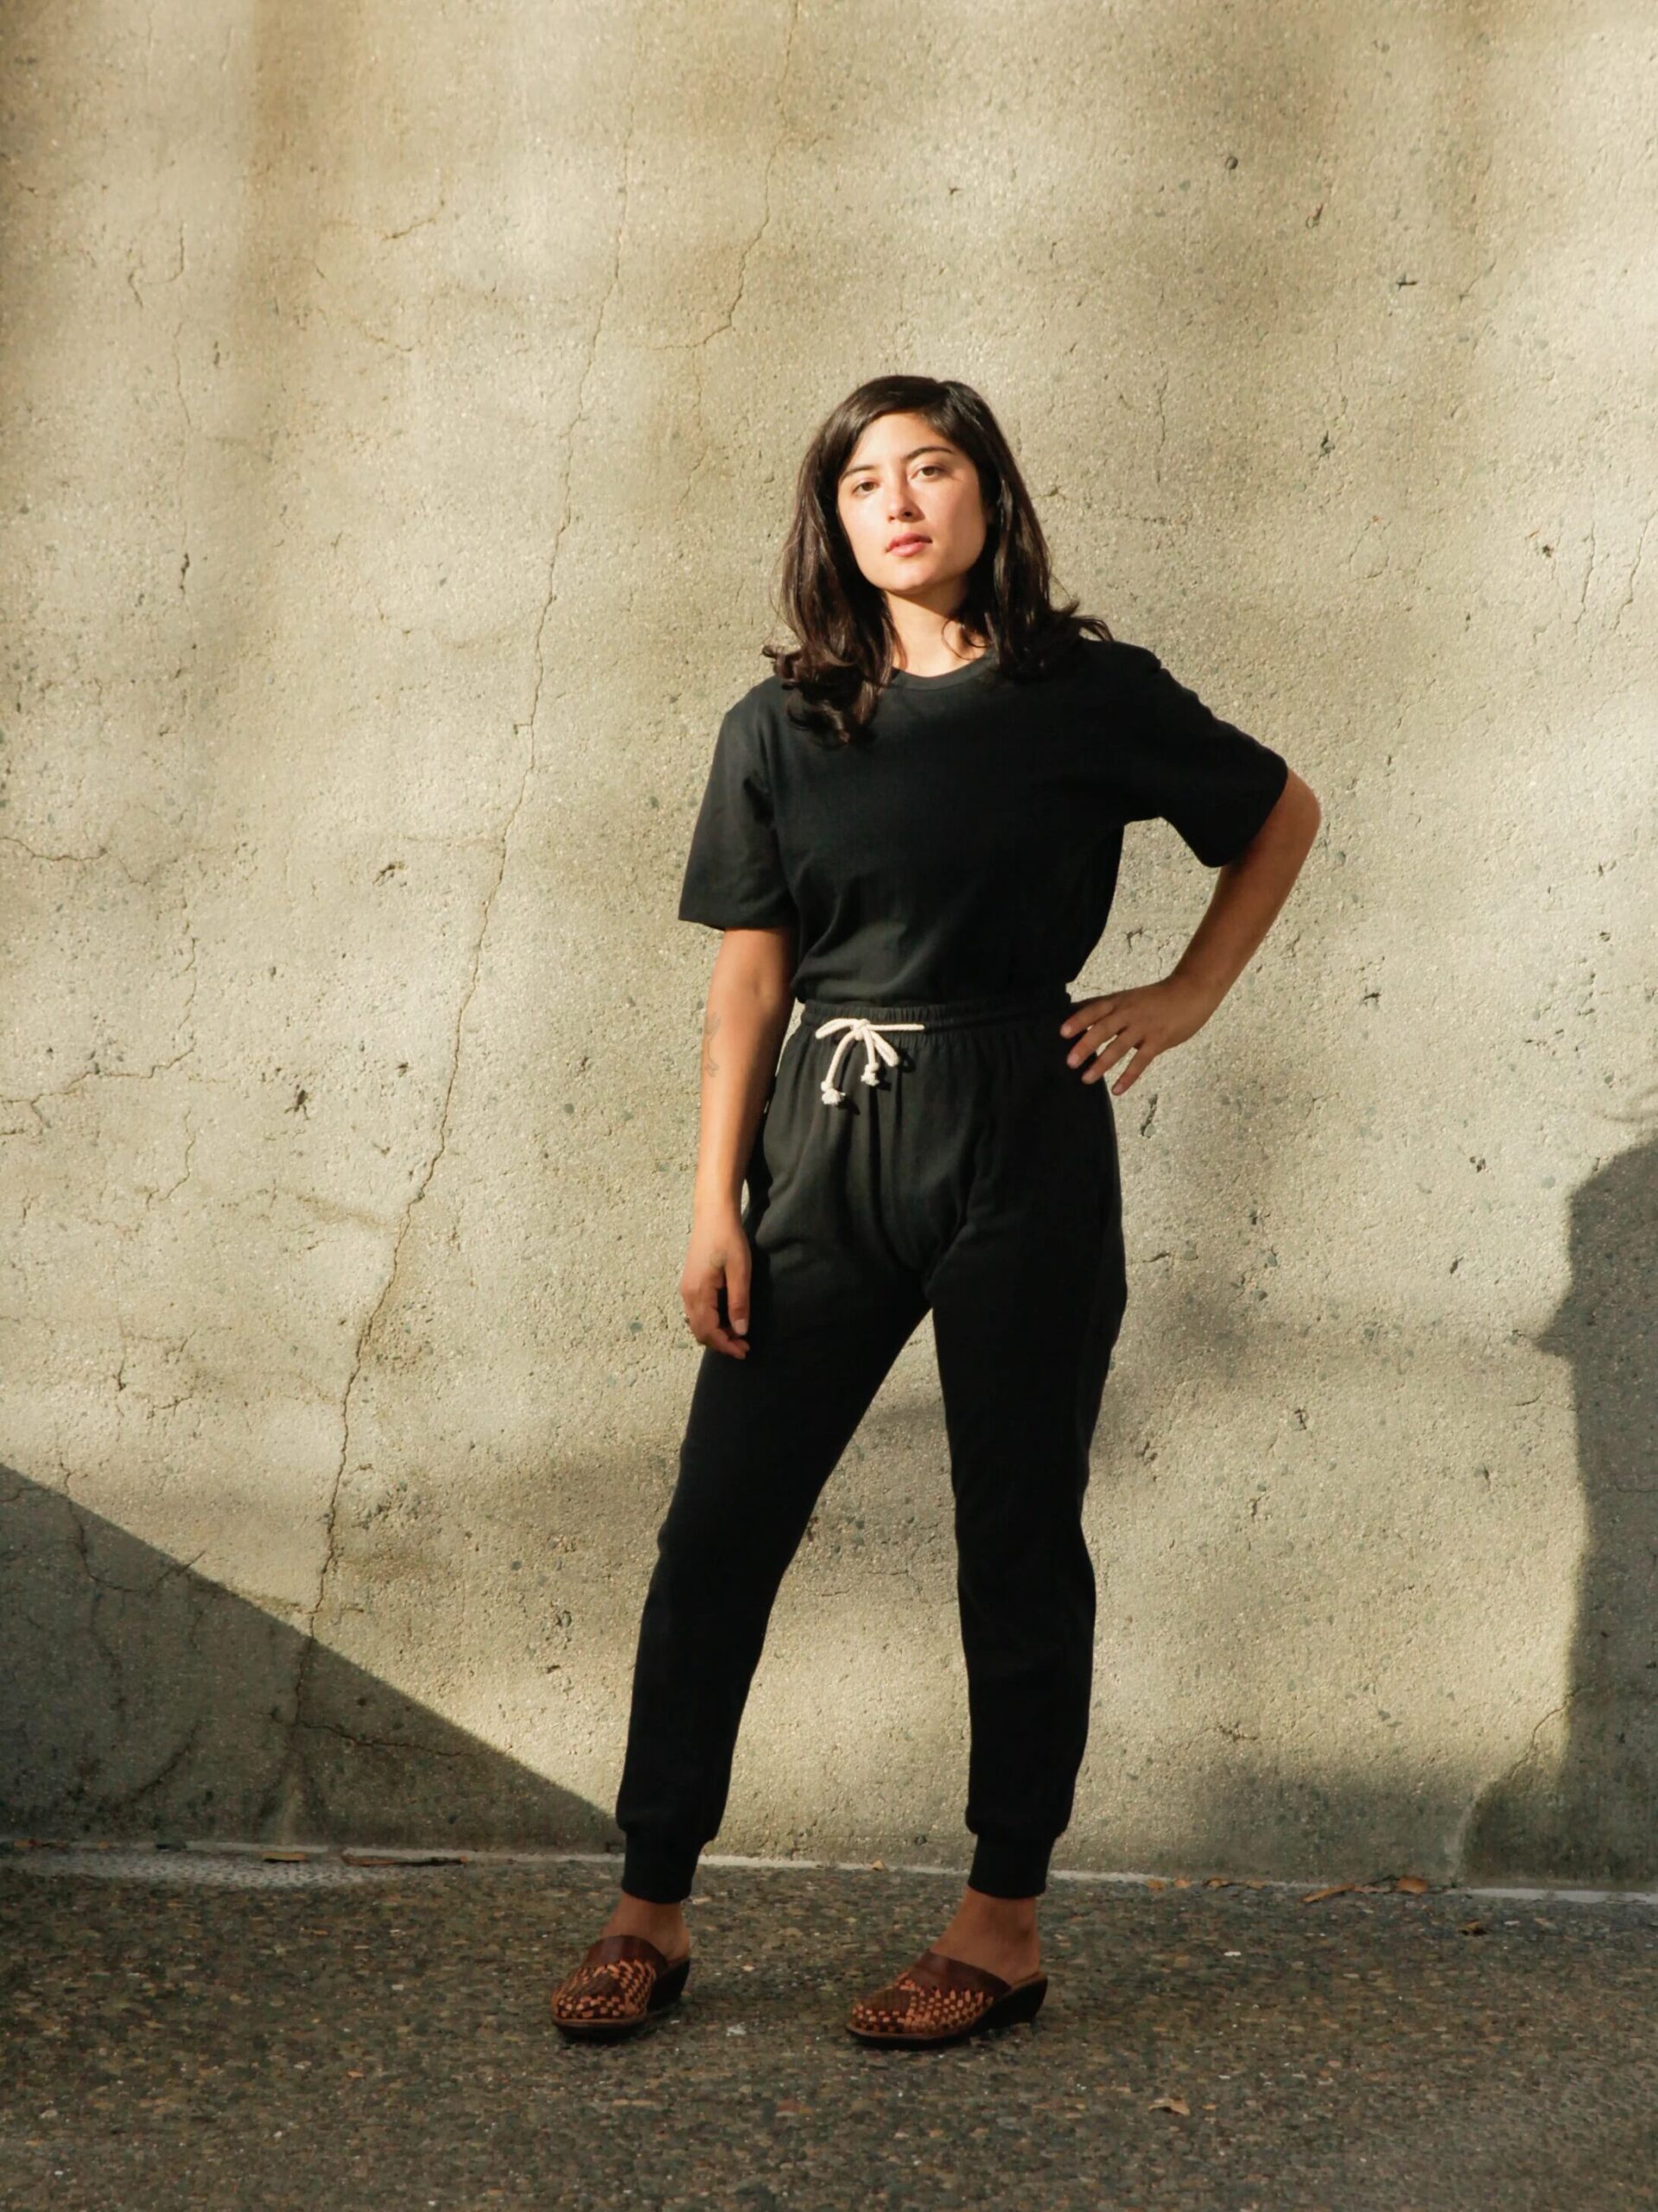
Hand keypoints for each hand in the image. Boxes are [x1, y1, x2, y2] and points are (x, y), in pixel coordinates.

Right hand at [681, 1200, 752, 1358]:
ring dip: (715, 1334)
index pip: (709, 1331)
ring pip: (697, 1323)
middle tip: (743, 1347)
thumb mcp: (740, 1271)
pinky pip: (696, 1312)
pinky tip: (726, 1319)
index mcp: (698, 1293)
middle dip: (720, 1343)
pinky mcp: (690, 1283)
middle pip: (700, 1332)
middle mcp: (687, 1294)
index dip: (726, 1345)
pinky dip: (710, 1322)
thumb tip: (740, 1331)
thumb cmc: (728, 1239)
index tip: (744, 1351)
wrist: (713, 1214)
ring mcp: (686, 1288)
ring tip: (737, 1335)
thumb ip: (739, 1302)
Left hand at [1059, 974, 1219, 1093]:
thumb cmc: (1157, 998)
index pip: (1095, 1009)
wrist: (1191, 992)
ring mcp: (1144, 1027)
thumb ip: (1109, 1009)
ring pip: (1119, 1047)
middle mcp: (1129, 1013)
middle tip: (1070, 1062)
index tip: (1062, 1033)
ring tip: (1086, 1078)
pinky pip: (1141, 1061)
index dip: (1079, 1020)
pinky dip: (1128, 1076)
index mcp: (1120, 1001)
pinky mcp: (1159, 1040)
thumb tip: (1079, 1013)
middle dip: (1086, 1045)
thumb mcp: (1130, 998)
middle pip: (1103, 1029)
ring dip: (1102, 1063)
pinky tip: (1117, 1090)